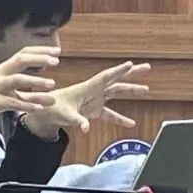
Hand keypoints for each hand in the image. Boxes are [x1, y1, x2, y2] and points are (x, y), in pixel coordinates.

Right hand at [0, 47, 59, 143]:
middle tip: (56, 60)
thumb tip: (53, 97)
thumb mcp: (13, 95)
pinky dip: (25, 104)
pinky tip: (39, 108)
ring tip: (52, 84)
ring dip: (35, 81)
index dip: (40, 51)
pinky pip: (10, 102)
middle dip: (38, 58)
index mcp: (4, 69)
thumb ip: (32, 96)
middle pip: (19, 60)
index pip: (23, 53)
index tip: (57, 51)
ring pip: (16, 80)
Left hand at [25, 61, 150, 135]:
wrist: (45, 111)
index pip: (106, 77)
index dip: (118, 71)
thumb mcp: (65, 115)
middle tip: (147, 67)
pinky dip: (120, 118)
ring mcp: (94, 99)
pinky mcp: (93, 110)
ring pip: (116, 92)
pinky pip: (110, 113)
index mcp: (87, 88)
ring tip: (146, 89)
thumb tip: (86, 128)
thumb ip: (77, 121)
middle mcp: (93, 91)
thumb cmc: (52, 108)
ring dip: (131, 90)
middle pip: (116, 80)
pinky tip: (131, 123)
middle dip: (131, 74)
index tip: (130, 63)